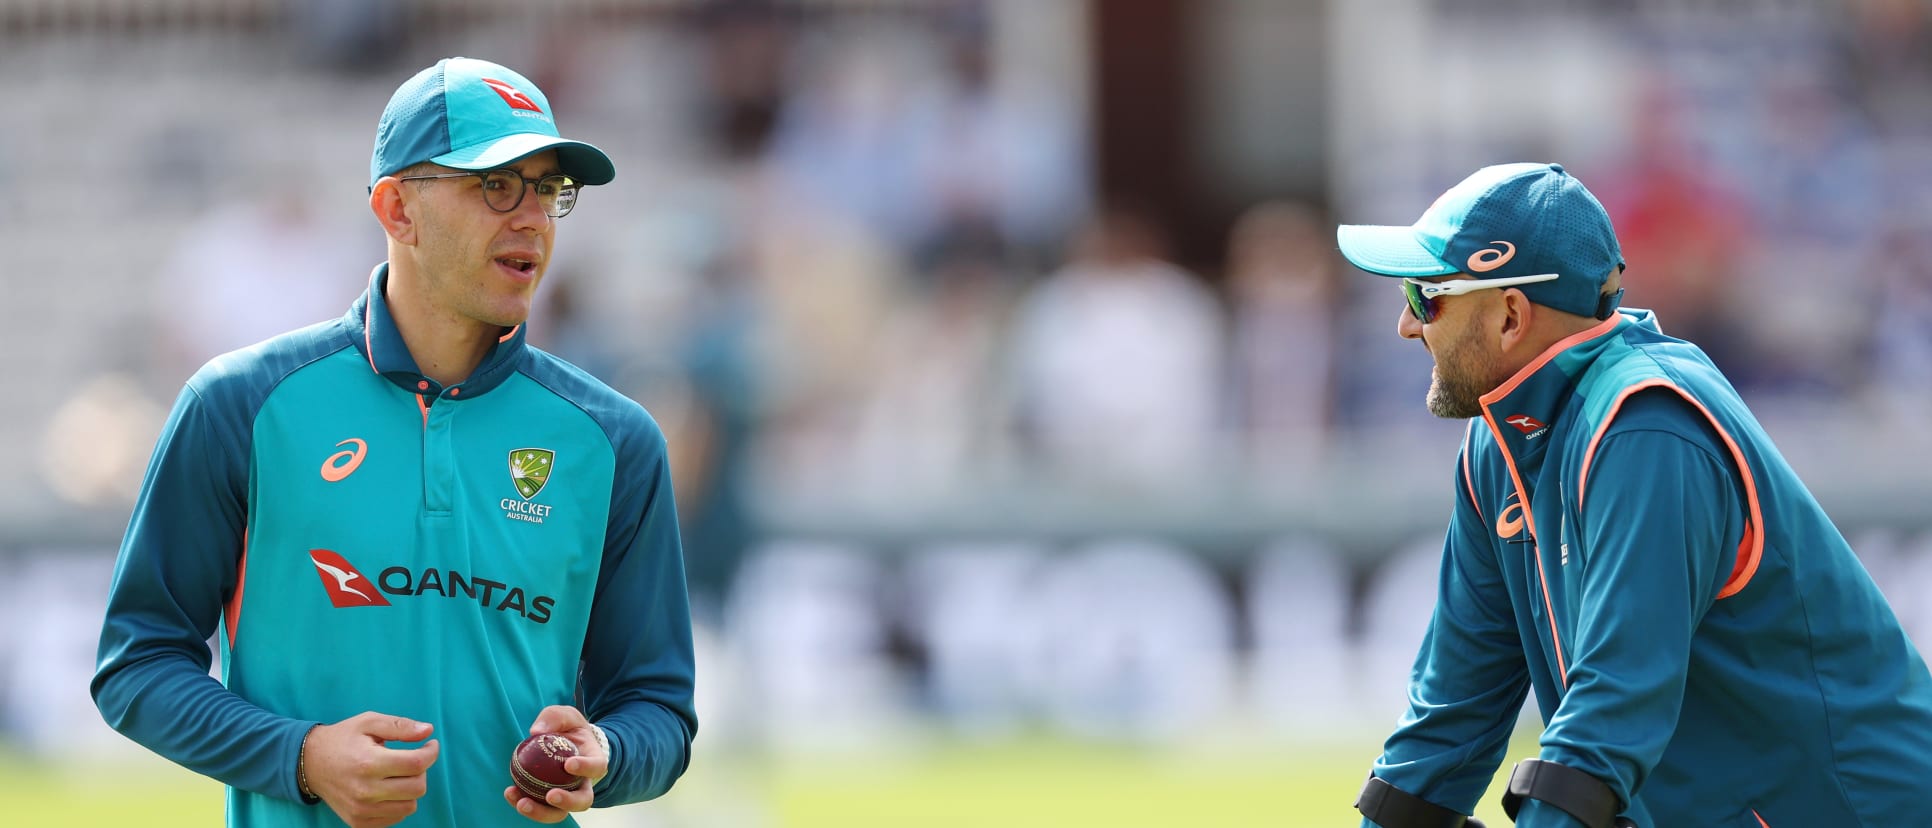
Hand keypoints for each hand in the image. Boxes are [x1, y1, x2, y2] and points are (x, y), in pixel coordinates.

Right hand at [302, 712, 439, 827]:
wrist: (309, 764)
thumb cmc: (343, 739)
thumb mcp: (369, 722)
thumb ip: (400, 726)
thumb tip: (428, 731)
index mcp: (369, 763)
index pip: (417, 764)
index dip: (431, 752)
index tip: (429, 745)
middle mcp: (365, 791)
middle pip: (417, 787)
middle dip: (421, 770)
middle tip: (410, 759)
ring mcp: (361, 810)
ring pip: (410, 806)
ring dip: (411, 789)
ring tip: (398, 775)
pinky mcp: (358, 822)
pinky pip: (395, 818)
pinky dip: (398, 803)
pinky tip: (388, 789)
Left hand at [504, 705, 609, 822]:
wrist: (565, 740)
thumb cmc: (568, 728)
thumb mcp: (565, 716)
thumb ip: (554, 718)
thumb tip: (535, 731)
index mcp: (593, 760)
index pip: (597, 767)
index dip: (586, 769)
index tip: (568, 764)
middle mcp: (583, 783)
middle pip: (583, 801)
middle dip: (567, 802)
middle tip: (550, 795)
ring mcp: (566, 795)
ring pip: (560, 812)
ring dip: (541, 812)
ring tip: (522, 803)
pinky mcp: (548, 800)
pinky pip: (538, 807)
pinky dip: (523, 803)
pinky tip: (510, 793)